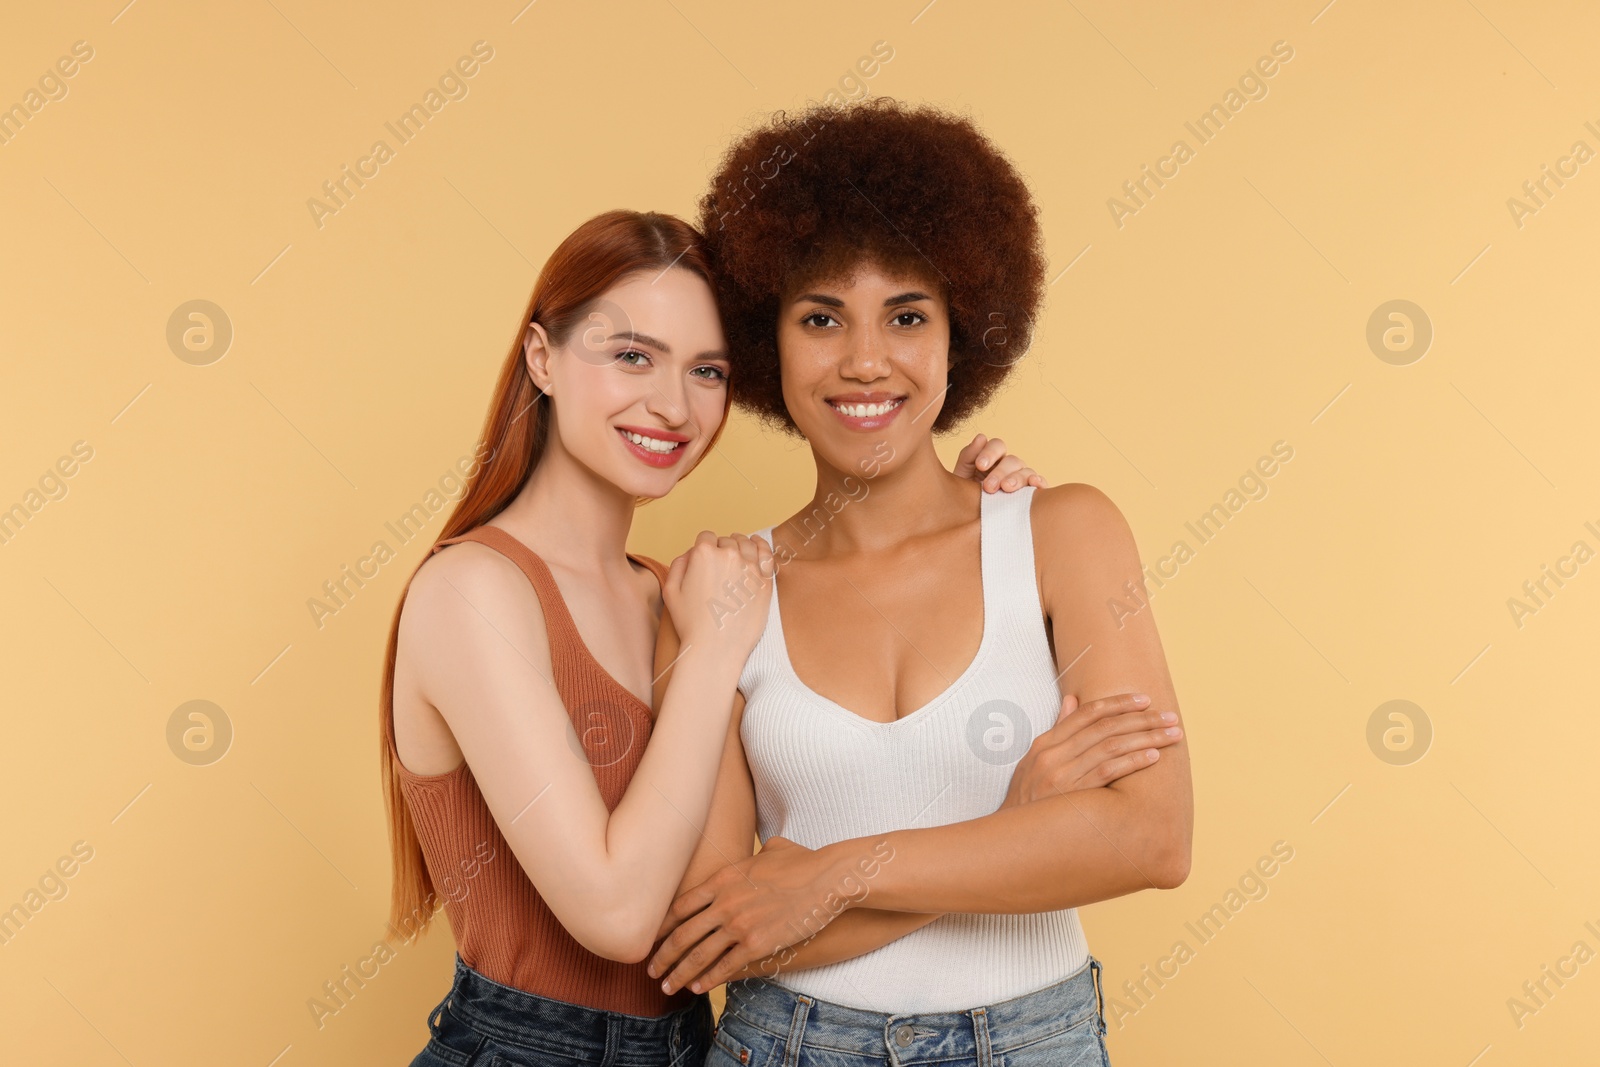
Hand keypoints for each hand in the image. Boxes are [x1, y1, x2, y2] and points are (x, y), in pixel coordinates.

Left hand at [646, 834, 844, 994]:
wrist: (827, 878)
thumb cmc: (804, 862)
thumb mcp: (772, 850)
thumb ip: (756, 854)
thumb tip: (761, 851)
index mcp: (723, 879)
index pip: (681, 906)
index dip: (662, 925)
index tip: (650, 938)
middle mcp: (725, 902)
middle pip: (682, 934)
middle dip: (662, 956)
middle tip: (650, 970)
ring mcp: (739, 925)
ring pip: (698, 955)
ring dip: (679, 974)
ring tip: (666, 986)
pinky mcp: (757, 945)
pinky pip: (725, 967)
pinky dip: (707, 980)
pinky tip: (697, 989)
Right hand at [663, 531, 774, 654]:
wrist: (716, 647)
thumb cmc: (691, 623)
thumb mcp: (671, 591)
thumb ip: (678, 565)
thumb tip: (689, 553)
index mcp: (704, 554)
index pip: (706, 537)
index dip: (704, 547)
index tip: (705, 558)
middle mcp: (729, 555)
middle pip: (727, 541)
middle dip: (722, 549)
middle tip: (719, 565)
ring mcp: (750, 566)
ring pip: (747, 543)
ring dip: (741, 545)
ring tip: (737, 553)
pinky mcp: (765, 580)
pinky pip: (767, 553)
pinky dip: (761, 546)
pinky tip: (757, 544)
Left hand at [952, 433, 1045, 493]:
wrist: (971, 520)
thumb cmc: (967, 495)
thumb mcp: (963, 475)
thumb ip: (968, 456)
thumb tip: (981, 437)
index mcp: (994, 458)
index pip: (997, 446)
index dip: (990, 452)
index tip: (980, 465)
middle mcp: (1011, 466)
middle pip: (1012, 460)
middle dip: (1000, 472)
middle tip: (988, 487)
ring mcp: (1023, 478)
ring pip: (1026, 471)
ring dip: (1016, 478)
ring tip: (1006, 488)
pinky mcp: (1032, 492)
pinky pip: (1040, 483)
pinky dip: (1039, 481)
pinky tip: (1034, 483)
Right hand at [999, 692, 1182, 808]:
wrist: (1011, 839)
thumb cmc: (1027, 801)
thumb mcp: (1034, 762)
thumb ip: (1057, 731)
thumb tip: (1072, 700)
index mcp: (1045, 744)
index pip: (1087, 713)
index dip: (1118, 703)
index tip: (1144, 700)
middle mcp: (1053, 755)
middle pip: (1105, 726)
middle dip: (1141, 719)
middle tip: (1170, 716)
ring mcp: (1063, 775)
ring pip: (1112, 746)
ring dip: (1146, 737)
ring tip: (1172, 735)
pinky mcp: (1074, 797)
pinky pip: (1109, 772)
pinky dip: (1133, 761)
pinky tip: (1154, 756)